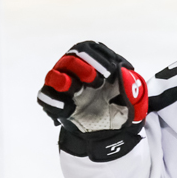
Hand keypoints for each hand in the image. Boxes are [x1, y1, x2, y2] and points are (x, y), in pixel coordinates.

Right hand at [36, 41, 148, 161]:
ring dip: (62, 80)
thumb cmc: (119, 104)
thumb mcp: (130, 96)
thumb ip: (129, 86)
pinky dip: (54, 102)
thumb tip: (123, 72)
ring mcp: (63, 86)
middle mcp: (74, 70)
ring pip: (54, 76)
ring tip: (74, 88)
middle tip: (97, 80)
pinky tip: (69, 108)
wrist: (109, 128)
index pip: (88, 50)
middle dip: (82, 67)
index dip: (98, 58)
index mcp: (92, 62)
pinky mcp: (55, 103)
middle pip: (70, 60)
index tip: (112, 72)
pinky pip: (46, 98)